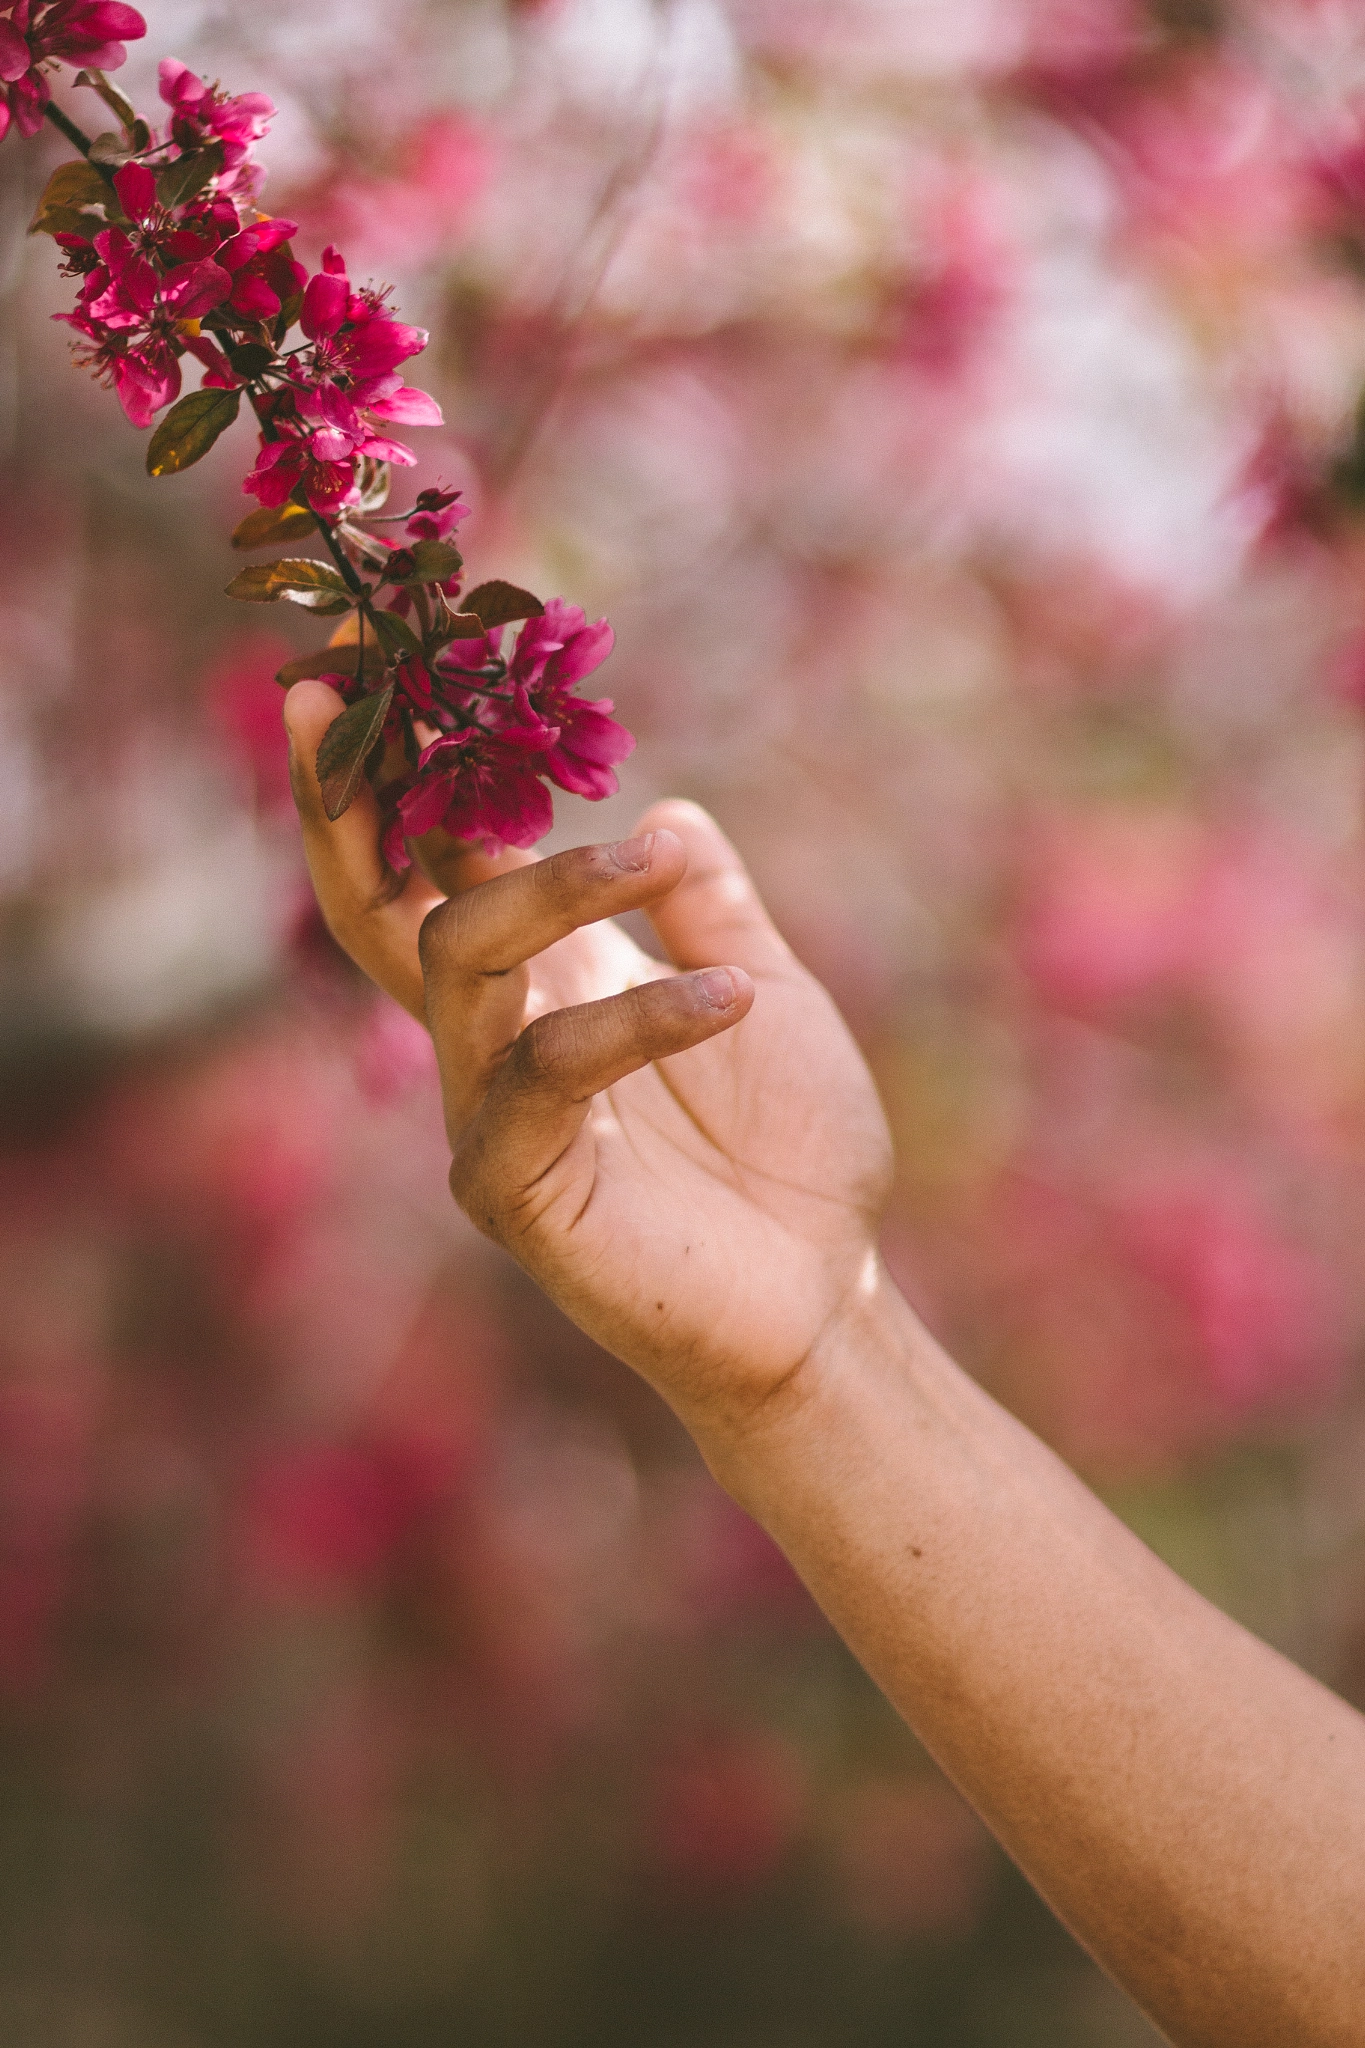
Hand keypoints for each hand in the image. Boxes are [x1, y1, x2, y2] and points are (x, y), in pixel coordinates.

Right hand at [285, 680, 892, 1441]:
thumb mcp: (762, 993)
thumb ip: (710, 909)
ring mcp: (492, 1118)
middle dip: (350, 797)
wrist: (828, 1296)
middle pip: (377, 909)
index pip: (432, 872)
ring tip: (650, 861)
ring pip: (457, 963)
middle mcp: (493, 1044)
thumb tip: (673, 809)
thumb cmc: (790, 1153)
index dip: (394, 775)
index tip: (369, 662)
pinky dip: (639, 1017)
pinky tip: (730, 998)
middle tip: (343, 688)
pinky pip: (547, 1075)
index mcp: (541, 990)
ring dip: (547, 890)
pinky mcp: (519, 1193)